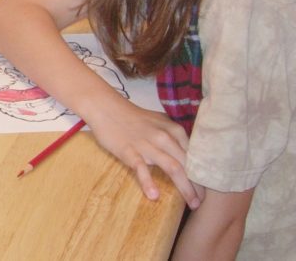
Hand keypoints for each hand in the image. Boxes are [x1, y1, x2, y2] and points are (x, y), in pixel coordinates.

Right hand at [87, 100, 204, 208]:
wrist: (106, 108)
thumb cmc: (134, 117)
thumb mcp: (160, 122)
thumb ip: (174, 136)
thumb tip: (187, 154)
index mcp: (174, 130)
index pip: (195, 156)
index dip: (202, 174)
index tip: (206, 189)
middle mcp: (165, 137)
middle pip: (188, 164)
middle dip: (199, 186)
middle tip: (201, 203)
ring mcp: (147, 145)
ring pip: (173, 168)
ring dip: (185, 188)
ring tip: (192, 205)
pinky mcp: (129, 151)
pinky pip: (141, 168)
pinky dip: (148, 182)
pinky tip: (153, 196)